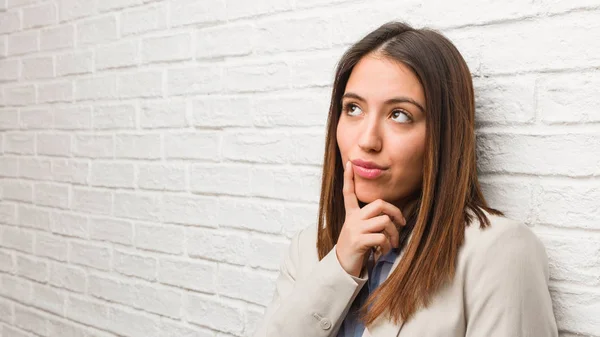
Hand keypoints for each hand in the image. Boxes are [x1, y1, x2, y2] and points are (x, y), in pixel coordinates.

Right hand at [335, 161, 406, 276]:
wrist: (342, 266)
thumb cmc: (356, 248)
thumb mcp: (360, 231)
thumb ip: (372, 222)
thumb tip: (392, 220)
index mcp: (352, 215)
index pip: (348, 193)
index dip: (349, 178)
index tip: (350, 164)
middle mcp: (353, 219)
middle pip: (378, 204)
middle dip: (395, 212)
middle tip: (402, 223)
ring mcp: (355, 229)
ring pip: (384, 222)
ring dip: (393, 235)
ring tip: (391, 244)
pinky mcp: (359, 241)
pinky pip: (382, 238)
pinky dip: (387, 246)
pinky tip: (383, 252)